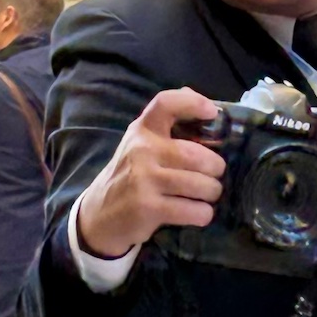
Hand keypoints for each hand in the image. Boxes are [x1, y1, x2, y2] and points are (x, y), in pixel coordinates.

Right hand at [74, 86, 222, 261]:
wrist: (100, 214)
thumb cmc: (131, 176)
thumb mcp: (141, 145)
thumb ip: (169, 125)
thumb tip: (205, 102)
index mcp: (142, 131)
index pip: (166, 104)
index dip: (194, 103)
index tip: (213, 113)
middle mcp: (143, 150)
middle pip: (201, 157)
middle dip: (215, 171)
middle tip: (210, 178)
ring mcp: (145, 179)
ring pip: (204, 186)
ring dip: (212, 194)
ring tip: (203, 197)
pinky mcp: (150, 208)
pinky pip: (196, 211)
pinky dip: (203, 214)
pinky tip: (195, 213)